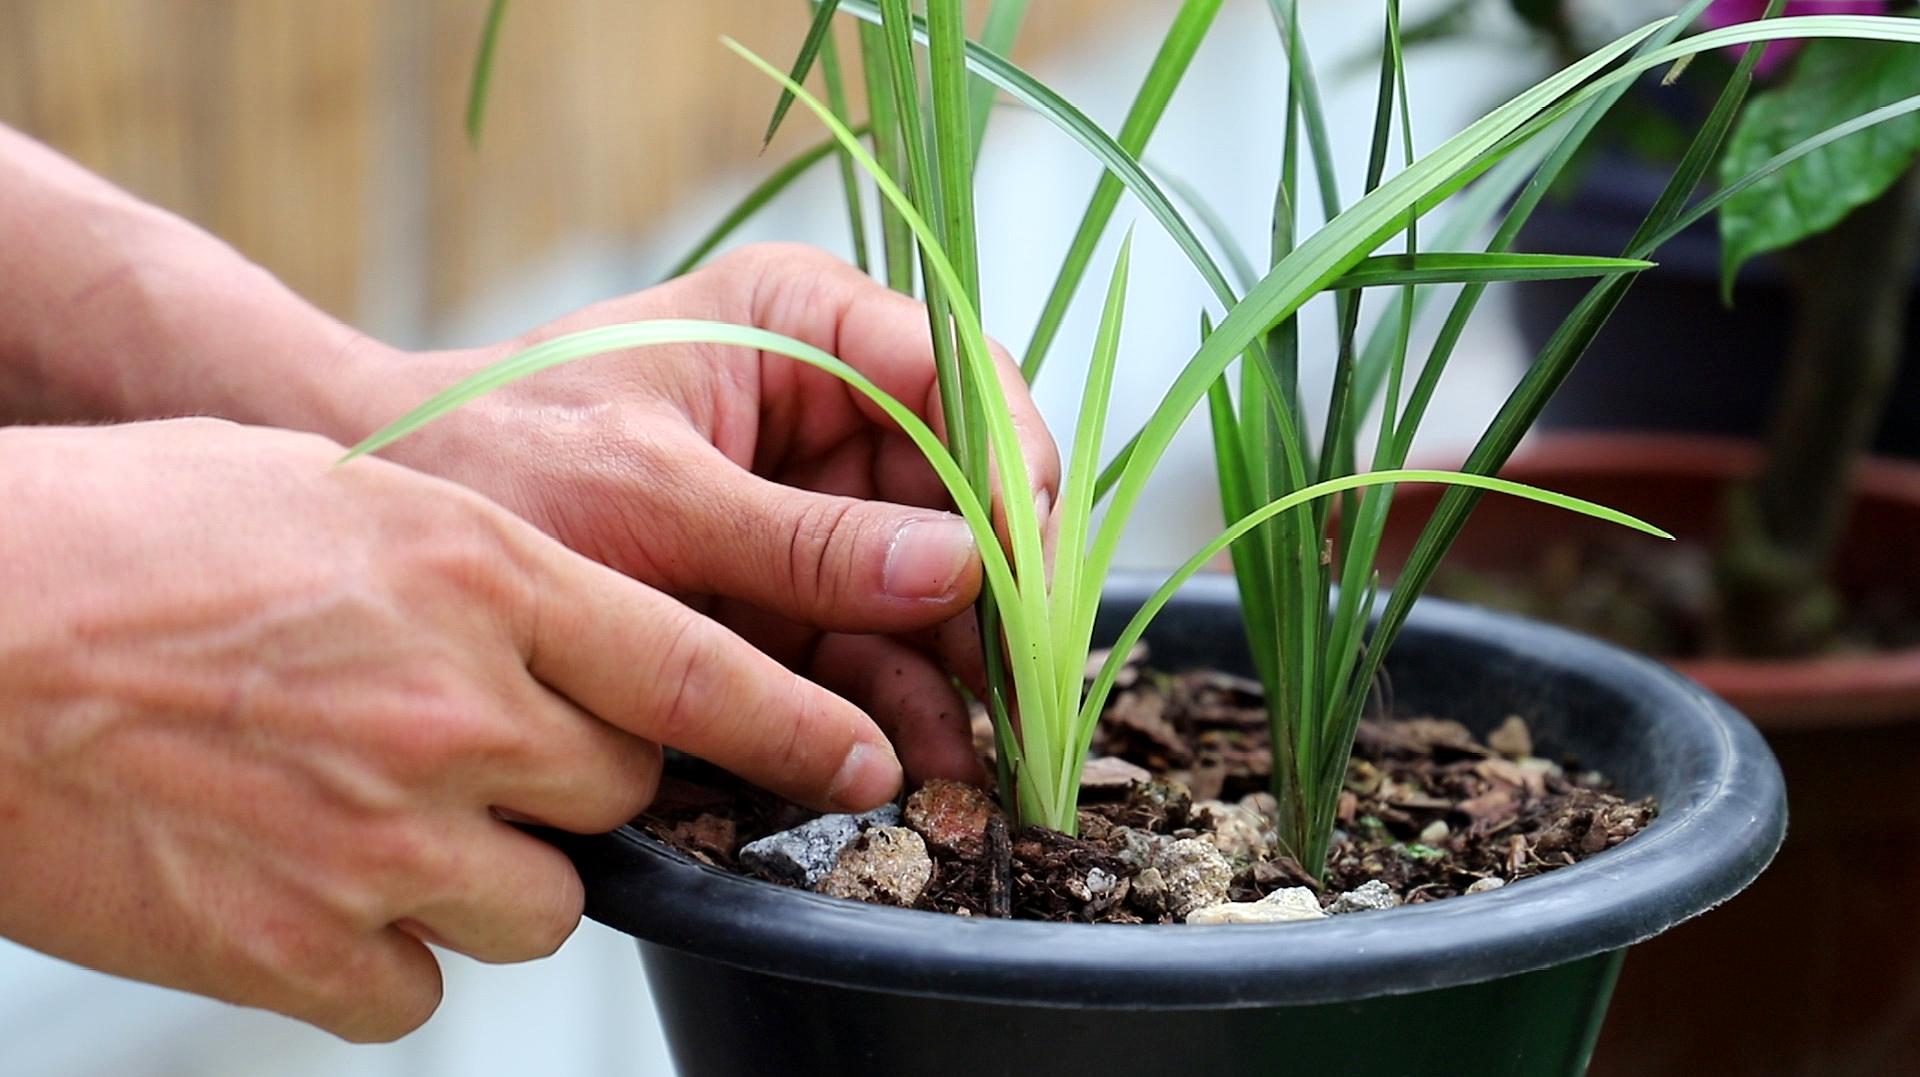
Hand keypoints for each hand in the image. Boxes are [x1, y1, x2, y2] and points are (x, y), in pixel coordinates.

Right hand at [0, 419, 900, 1040]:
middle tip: (484, 749)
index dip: (801, 727)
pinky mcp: (308, 951)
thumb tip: (562, 656)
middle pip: (623, 798)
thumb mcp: (345, 503)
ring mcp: (391, 844)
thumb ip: (485, 584)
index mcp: (485, 578)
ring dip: (487, 873)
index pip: (701, 675)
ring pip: (539, 906)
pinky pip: (418, 988)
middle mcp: (463, 715)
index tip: (869, 754)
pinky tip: (305, 883)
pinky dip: (382, 951)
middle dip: (582, 787)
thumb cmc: (140, 538)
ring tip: (370, 810)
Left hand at [348, 244, 1060, 784]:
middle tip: (1021, 691)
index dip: (1008, 471)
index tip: (1022, 571)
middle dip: (994, 594)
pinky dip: (896, 700)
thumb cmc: (496, 457)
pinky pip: (875, 643)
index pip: (959, 379)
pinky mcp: (795, 591)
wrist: (396, 520)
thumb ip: (807, 540)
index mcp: (807, 325)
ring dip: (957, 665)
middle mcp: (834, 405)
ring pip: (934, 583)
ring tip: (978, 748)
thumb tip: (962, 570)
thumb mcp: (652, 494)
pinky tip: (914, 754)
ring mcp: (818, 505)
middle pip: (965, 493)